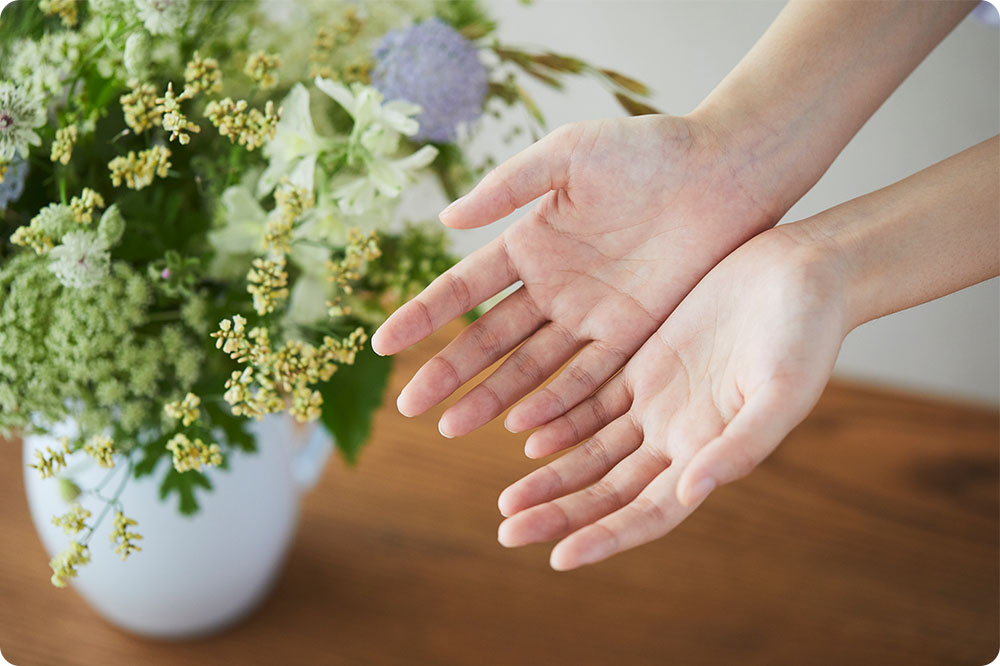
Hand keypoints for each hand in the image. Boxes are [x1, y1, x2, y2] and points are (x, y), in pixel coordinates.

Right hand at [372, 114, 779, 436]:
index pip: (463, 288)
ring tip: (452, 427)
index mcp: (529, 244)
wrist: (721, 172)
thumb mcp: (567, 155)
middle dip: (449, 372)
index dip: (423, 315)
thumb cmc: (644, 151)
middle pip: (488, 338)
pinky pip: (587, 378)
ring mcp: (589, 315)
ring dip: (492, 397)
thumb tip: (446, 217)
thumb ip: (508, 186)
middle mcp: (552, 287)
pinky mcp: (630, 335)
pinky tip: (522, 430)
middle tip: (410, 408)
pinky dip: (556, 404)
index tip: (382, 344)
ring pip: (530, 367)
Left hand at [495, 226, 849, 569]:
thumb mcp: (781, 391)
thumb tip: (690, 493)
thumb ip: (740, 445)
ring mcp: (657, 402)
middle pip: (608, 490)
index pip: (647, 513)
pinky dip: (559, 419)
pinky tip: (523, 433)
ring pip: (592, 450)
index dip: (605, 537)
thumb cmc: (806, 335)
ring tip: (508, 500)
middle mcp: (677, 438)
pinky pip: (591, 399)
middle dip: (561, 513)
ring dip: (551, 475)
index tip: (558, 557)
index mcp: (709, 456)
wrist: (801, 273)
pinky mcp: (643, 364)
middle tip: (507, 530)